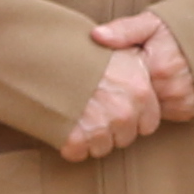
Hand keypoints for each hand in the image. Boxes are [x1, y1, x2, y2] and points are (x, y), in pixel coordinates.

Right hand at [57, 44, 166, 162]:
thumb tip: (142, 60)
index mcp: (141, 91)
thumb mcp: (123, 40)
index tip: (117, 106)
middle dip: (111, 128)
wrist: (44, 53)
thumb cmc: (84, 46)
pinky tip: (65, 124)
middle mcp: (125, 112)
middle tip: (94, 107)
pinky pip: (77, 153)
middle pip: (124, 138)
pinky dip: (69, 144)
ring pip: (101, 148)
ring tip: (78, 114)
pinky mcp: (75, 138)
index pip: (148, 124)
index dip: (133, 117)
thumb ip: (137, 58)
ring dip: (90, 137)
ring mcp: (100, 127)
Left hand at [91, 11, 193, 122]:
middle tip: (125, 78)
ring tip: (144, 82)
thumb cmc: (184, 27)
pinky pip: (164, 113)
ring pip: (147, 109)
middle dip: (127, 91)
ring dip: (143, 100)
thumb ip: (125, 29)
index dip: (117, 76)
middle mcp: (170, 89)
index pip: (124, 82)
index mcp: (157, 66)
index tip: (112, 71)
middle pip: (134, 99)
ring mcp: (181, 102)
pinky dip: (159, 104)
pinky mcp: (190, 110)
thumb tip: (96, 36)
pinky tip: (159, 89)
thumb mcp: (154, 22)